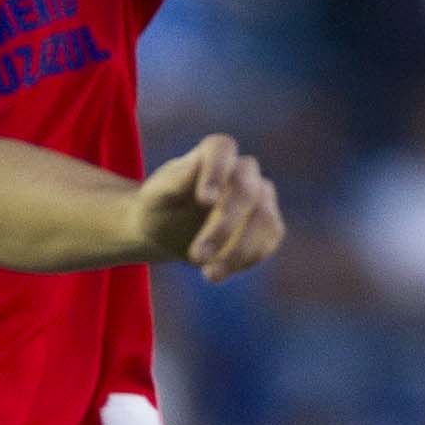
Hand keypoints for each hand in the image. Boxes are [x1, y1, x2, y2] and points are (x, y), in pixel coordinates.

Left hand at [137, 135, 281, 279]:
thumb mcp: (155, 197)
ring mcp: (260, 196)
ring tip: (209, 274)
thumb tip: (195, 163)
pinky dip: (247, 259)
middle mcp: (242, 170)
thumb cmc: (158, 207)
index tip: (205, 201)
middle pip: (246, 190)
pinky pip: (269, 239)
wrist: (165, 231)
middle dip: (223, 227)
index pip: (222, 149)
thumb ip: (175, 181)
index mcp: (212, 153)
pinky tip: (218, 271)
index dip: (217, 173)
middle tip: (195, 257)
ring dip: (239, 250)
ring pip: (264, 218)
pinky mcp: (268, 224)